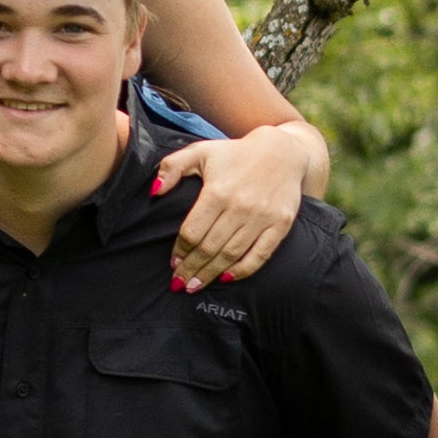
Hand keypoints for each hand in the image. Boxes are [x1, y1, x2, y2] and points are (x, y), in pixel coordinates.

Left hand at [157, 118, 322, 283]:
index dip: (180, 251)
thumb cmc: (235, 154)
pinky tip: (226, 278)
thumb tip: (154, 192)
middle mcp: (240, 206)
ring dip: (210, 274)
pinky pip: (260, 255)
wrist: (282, 151)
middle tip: (179, 283)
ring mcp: (262, 217)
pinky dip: (242, 270)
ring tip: (195, 286)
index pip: (192, 231)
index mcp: (218, 191)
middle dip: (191, 268)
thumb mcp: (201, 151)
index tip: (173, 263)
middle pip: (209, 247)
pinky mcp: (281, 224)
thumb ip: (172, 167)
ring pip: (231, 255)